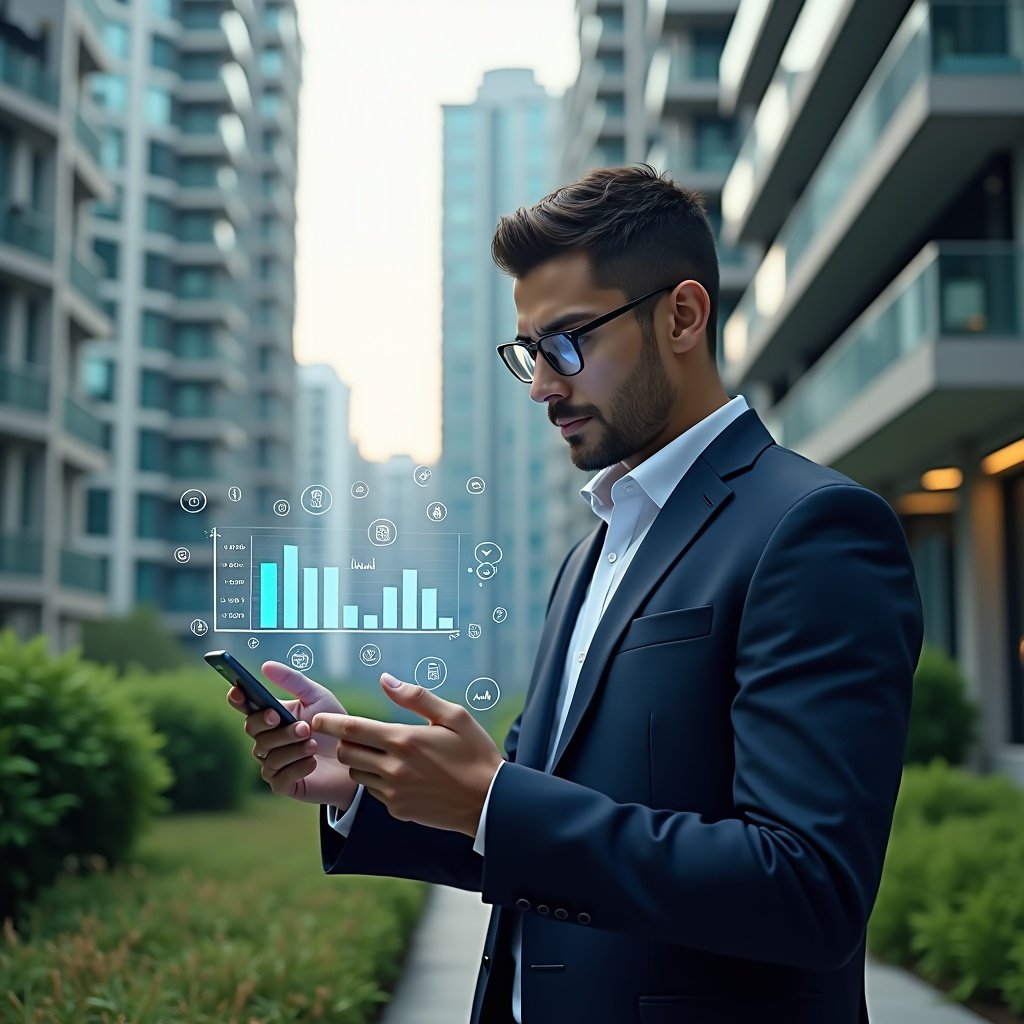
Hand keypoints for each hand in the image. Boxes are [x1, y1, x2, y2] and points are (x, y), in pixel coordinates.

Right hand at [226, 661, 358, 808]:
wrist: (355, 759)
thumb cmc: (333, 727)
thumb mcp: (318, 698)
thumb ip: (293, 681)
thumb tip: (266, 666)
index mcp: (272, 716)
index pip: (246, 707)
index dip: (237, 699)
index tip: (238, 691)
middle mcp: (267, 739)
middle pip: (253, 731)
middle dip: (277, 728)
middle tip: (303, 727)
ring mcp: (272, 763)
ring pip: (267, 754)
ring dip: (292, 748)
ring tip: (314, 744)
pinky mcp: (283, 785)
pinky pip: (278, 777)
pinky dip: (297, 767)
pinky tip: (313, 762)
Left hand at [312, 673, 503, 836]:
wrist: (489, 802)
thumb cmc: (475, 753)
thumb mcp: (454, 716)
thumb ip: (416, 697)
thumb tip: (385, 680)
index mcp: (404, 740)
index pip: (352, 729)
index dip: (329, 723)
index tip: (316, 718)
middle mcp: (394, 768)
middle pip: (347, 752)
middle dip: (344, 741)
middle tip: (354, 734)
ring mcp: (394, 792)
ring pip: (357, 773)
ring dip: (360, 761)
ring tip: (380, 753)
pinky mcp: (398, 809)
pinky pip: (373, 791)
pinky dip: (376, 779)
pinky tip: (397, 773)